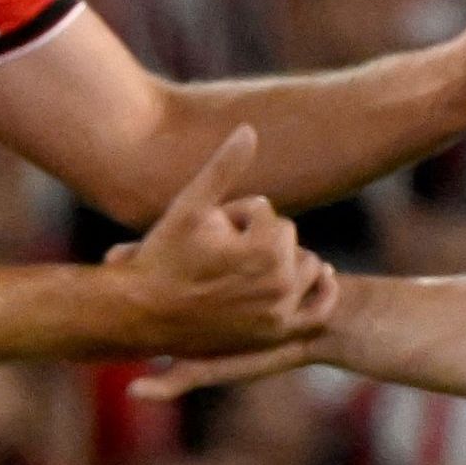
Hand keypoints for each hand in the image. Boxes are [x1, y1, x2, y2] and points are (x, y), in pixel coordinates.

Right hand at [106, 125, 335, 357]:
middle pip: (288, 240)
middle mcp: (279, 286)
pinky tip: (319, 278)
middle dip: (259, 240)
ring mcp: (279, 314)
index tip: (210, 235)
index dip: (238, 217)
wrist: (142, 314)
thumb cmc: (162, 256)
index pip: (269, 215)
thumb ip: (224, 166)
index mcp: (265, 251)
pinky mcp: (276, 335)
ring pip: (305, 267)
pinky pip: (319, 312)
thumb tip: (250, 129)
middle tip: (221, 255)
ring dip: (285, 262)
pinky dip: (324, 293)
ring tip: (243, 271)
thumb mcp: (190, 206)